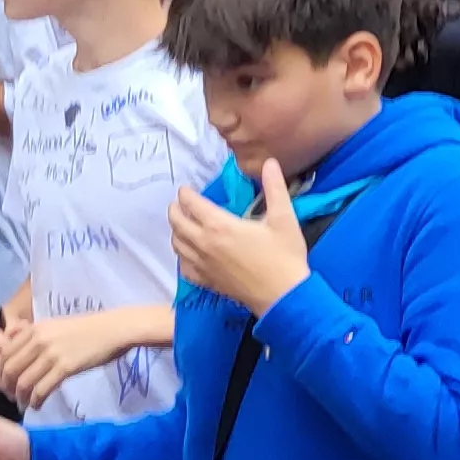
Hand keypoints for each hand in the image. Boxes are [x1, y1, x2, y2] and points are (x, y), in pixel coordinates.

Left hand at [0, 309, 140, 409]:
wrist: (115, 329)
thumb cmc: (89, 328)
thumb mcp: (56, 326)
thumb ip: (35, 336)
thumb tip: (16, 348)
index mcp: (34, 329)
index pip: (5, 354)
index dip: (2, 372)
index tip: (7, 383)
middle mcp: (38, 341)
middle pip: (10, 370)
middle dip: (8, 387)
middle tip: (13, 397)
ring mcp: (51, 354)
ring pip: (24, 382)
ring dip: (21, 397)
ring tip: (25, 404)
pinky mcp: (65, 367)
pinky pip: (42, 389)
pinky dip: (36, 400)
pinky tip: (38, 405)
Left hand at [171, 162, 314, 317]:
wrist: (283, 296)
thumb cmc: (284, 256)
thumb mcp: (284, 218)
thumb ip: (275, 188)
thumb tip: (270, 163)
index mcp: (220, 225)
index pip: (192, 203)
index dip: (186, 193)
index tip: (186, 189)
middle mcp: (204, 243)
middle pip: (177, 222)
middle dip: (175, 210)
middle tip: (179, 204)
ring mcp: (203, 264)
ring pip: (177, 244)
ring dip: (176, 231)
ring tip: (182, 225)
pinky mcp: (207, 281)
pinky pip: (183, 267)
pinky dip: (182, 256)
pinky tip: (188, 253)